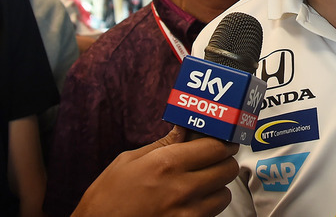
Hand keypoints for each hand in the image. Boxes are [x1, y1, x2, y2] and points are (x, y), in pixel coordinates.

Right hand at [71, 125, 239, 216]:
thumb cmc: (106, 198)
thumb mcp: (129, 161)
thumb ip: (164, 143)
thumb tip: (185, 128)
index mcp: (167, 164)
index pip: (216, 147)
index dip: (222, 143)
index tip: (220, 142)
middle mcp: (181, 188)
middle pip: (227, 169)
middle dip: (223, 162)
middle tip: (213, 161)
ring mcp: (186, 213)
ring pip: (224, 194)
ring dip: (216, 188)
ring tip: (199, 185)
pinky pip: (212, 214)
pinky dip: (207, 208)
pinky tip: (191, 203)